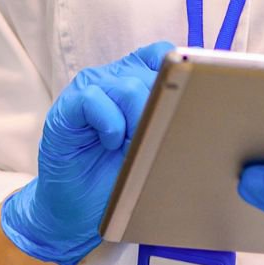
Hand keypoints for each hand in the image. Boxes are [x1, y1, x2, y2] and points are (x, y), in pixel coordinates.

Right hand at [0, 42, 173, 264]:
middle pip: (149, 75)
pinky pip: (92, 99)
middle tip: (156, 140)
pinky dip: (110, 124)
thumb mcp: (154, 147)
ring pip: (126, 87)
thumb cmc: (121, 177)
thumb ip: (170, 123)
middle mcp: (114, 78)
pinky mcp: (67, 106)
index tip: (187, 101)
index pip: (162, 56)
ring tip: (132, 147)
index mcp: (137, 80)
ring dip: (137, 121)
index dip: (176, 75)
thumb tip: (196, 114)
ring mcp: (90, 89)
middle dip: (160, 109)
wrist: (80, 207)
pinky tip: (111, 143)